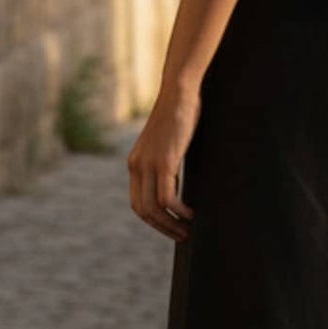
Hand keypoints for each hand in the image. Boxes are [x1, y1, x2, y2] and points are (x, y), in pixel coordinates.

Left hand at [128, 85, 198, 241]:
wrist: (179, 93)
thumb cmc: (179, 115)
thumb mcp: (167, 144)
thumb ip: (165, 163)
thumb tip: (176, 181)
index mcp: (135, 163)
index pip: (137, 203)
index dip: (153, 220)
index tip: (171, 227)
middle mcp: (136, 166)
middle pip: (142, 211)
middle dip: (162, 227)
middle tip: (182, 236)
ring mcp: (148, 164)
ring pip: (154, 209)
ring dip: (171, 224)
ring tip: (189, 230)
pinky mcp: (163, 162)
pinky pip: (167, 198)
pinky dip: (179, 211)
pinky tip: (192, 214)